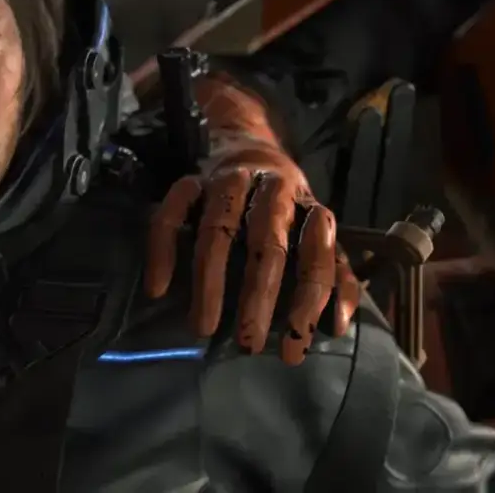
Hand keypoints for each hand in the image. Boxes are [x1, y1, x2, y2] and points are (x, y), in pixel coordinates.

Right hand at [145, 167, 359, 364]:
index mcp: (307, 205)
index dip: (306, 304)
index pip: (314, 256)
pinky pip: (172, 213)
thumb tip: (336, 327)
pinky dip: (162, 250)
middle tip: (248, 343)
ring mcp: (227, 181)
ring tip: (203, 327)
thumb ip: (334, 273)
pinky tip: (158, 288)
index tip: (292, 350)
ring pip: (216, 230)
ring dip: (210, 281)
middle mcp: (271, 189)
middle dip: (258, 295)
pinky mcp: (190, 180)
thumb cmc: (286, 207)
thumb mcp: (317, 233)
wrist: (247, 145)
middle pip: (265, 242)